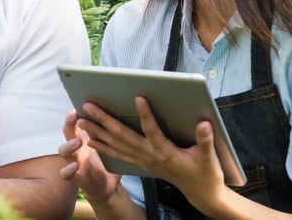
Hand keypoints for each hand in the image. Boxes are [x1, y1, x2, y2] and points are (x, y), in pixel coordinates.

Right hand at [58, 109, 121, 201]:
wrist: (108, 187)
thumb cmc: (110, 162)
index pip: (77, 122)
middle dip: (69, 123)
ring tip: (78, 142)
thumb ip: (114, 133)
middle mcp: (77, 148)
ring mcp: (74, 161)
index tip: (81, 104)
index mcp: (85, 138)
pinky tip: (74, 166)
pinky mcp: (75, 177)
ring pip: (63, 151)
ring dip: (69, 145)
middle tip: (75, 114)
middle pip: (67, 132)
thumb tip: (130, 113)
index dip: (77, 113)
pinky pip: (65, 173)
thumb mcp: (112, 145)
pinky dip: (67, 170)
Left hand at [78, 97, 224, 207]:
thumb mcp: (209, 157)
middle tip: (88, 106)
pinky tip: (90, 140)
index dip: (145, 115)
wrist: (200, 193)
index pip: (153, 131)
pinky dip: (103, 147)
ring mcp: (143, 160)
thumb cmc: (205, 173)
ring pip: (116, 145)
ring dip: (97, 132)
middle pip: (123, 136)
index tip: (138, 97)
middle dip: (104, 120)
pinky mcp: (141, 163)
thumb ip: (205, 140)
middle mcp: (150, 156)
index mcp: (166, 153)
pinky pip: (118, 154)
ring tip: (81, 120)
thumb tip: (204, 123)